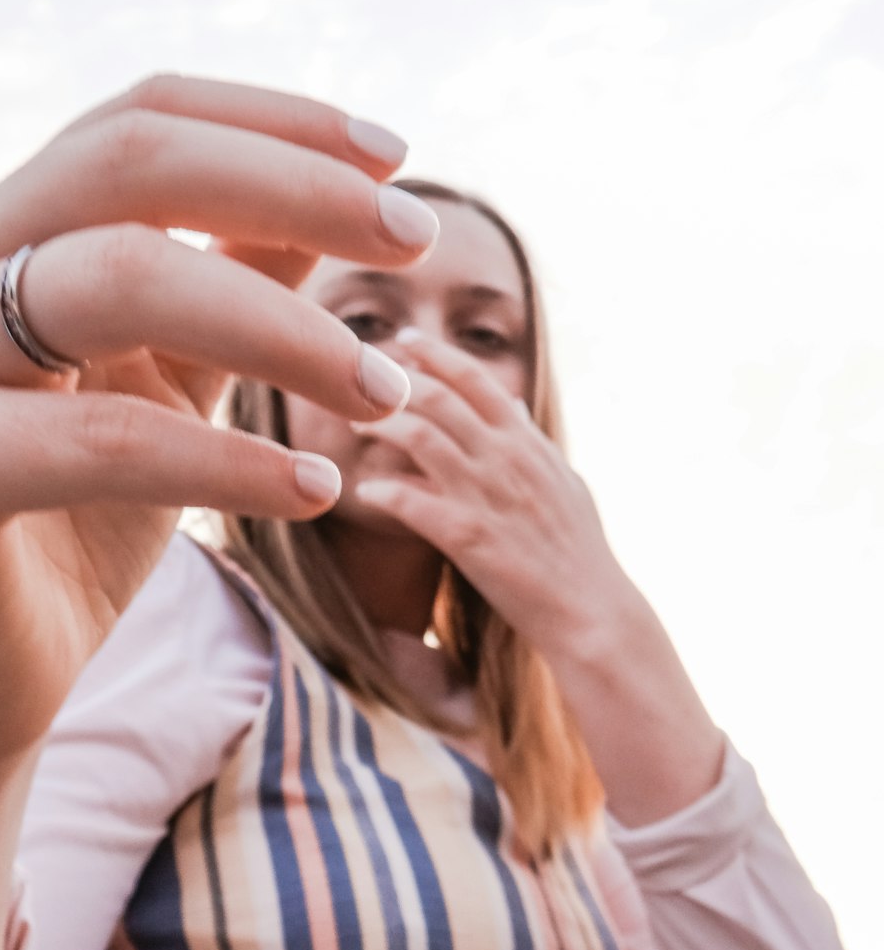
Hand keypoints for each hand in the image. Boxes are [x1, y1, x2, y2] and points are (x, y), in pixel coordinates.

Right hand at [0, 74, 436, 766]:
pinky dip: (229, 460)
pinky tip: (317, 489)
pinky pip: (99, 438)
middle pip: (126, 163)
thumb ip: (224, 293)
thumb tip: (332, 208)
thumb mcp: (154, 392)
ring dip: (286, 328)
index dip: (274, 121)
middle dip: (295, 184)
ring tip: (384, 391)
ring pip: (119, 278)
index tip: (395, 156)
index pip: (138, 121)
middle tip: (415, 237)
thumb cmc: (53, 539)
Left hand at [352, 328, 631, 650]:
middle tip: (363, 385)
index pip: (476, 378)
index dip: (436, 353)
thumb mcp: (564, 481)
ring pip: (418, 436)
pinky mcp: (467, 536)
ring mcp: (485, 494)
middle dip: (393, 383)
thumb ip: (532, 439)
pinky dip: (382, 490)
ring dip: (380, 426)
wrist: (591, 610)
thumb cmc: (578, 549)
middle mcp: (504, 457)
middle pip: (437, 396)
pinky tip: (366, 491)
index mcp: (526, 442)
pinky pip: (409, 500)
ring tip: (358, 428)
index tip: (404, 339)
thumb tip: (512, 401)